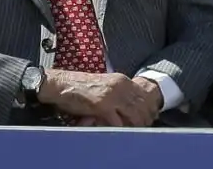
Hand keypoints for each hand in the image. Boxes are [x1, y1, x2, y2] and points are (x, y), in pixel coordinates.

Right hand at [37, 70, 158, 126]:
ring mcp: (112, 95)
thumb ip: (119, 93)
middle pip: (142, 106)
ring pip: (134, 114)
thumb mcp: (106, 85)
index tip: (150, 118)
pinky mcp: (102, 105)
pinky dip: (120, 129)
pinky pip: (118, 122)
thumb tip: (131, 107)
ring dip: (135, 125)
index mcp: (122, 80)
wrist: (63, 84)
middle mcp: (120, 86)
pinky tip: (120, 133)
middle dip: (145, 119)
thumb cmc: (82, 87)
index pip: (144, 95)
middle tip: (145, 128)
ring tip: (135, 132)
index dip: (149, 109)